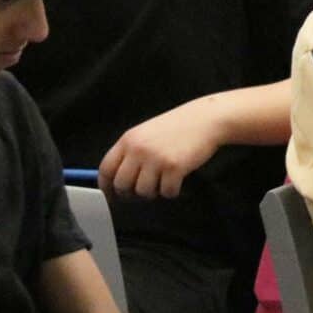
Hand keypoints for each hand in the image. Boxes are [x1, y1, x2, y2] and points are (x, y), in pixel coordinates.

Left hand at [99, 97, 224, 199]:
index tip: (113, 194)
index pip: (106, 169)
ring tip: (164, 182)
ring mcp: (156, 159)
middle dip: (131, 192)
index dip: (107, 186)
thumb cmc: (179, 126)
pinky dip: (173, 191)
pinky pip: (167, 192)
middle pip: (122, 185)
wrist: (206, 119)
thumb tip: (119, 178)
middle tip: (144, 189)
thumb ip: (131, 151)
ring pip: (143, 192)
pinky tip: (178, 181)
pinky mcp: (175, 168)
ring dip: (154, 192)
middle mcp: (139, 149)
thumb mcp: (147, 132)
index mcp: (129, 139)